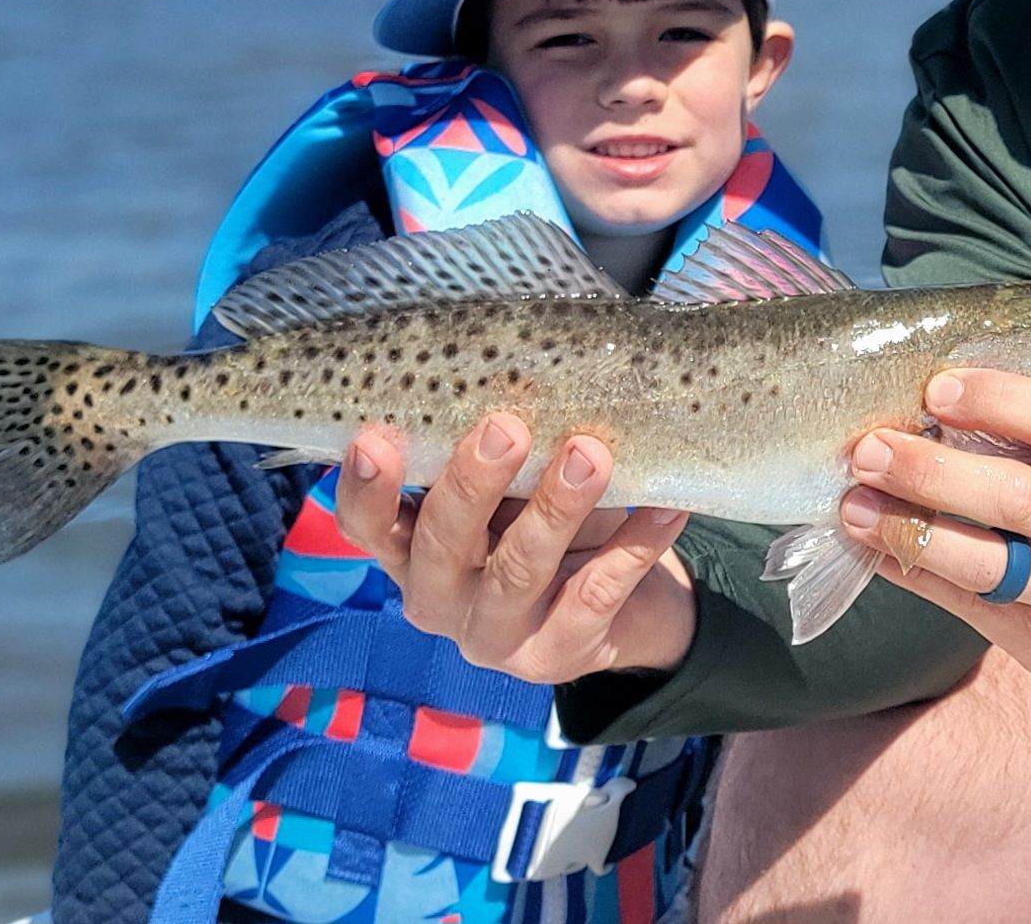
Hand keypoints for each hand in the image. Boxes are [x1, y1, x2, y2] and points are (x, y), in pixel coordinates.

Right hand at [330, 412, 699, 683]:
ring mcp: (493, 638)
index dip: (366, 488)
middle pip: (442, 545)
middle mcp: (438, 600)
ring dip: (555, 509)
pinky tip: (664, 510)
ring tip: (590, 455)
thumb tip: (523, 373)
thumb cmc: (543, 520)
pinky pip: (595, 597)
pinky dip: (631, 548)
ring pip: (517, 572)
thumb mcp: (512, 487)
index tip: (376, 438)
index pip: (367, 526)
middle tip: (508, 428)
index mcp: (409, 550)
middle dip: (473, 484)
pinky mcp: (554, 658)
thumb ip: (499, 450)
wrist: (615, 604)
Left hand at [838, 369, 1030, 693]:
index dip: (999, 399)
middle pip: (1014, 497)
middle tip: (871, 450)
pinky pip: (967, 606)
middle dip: (932, 471)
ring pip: (985, 564)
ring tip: (853, 505)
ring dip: (908, 531)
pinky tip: (875, 548)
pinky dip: (913, 573)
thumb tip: (937, 410)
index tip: (937, 388)